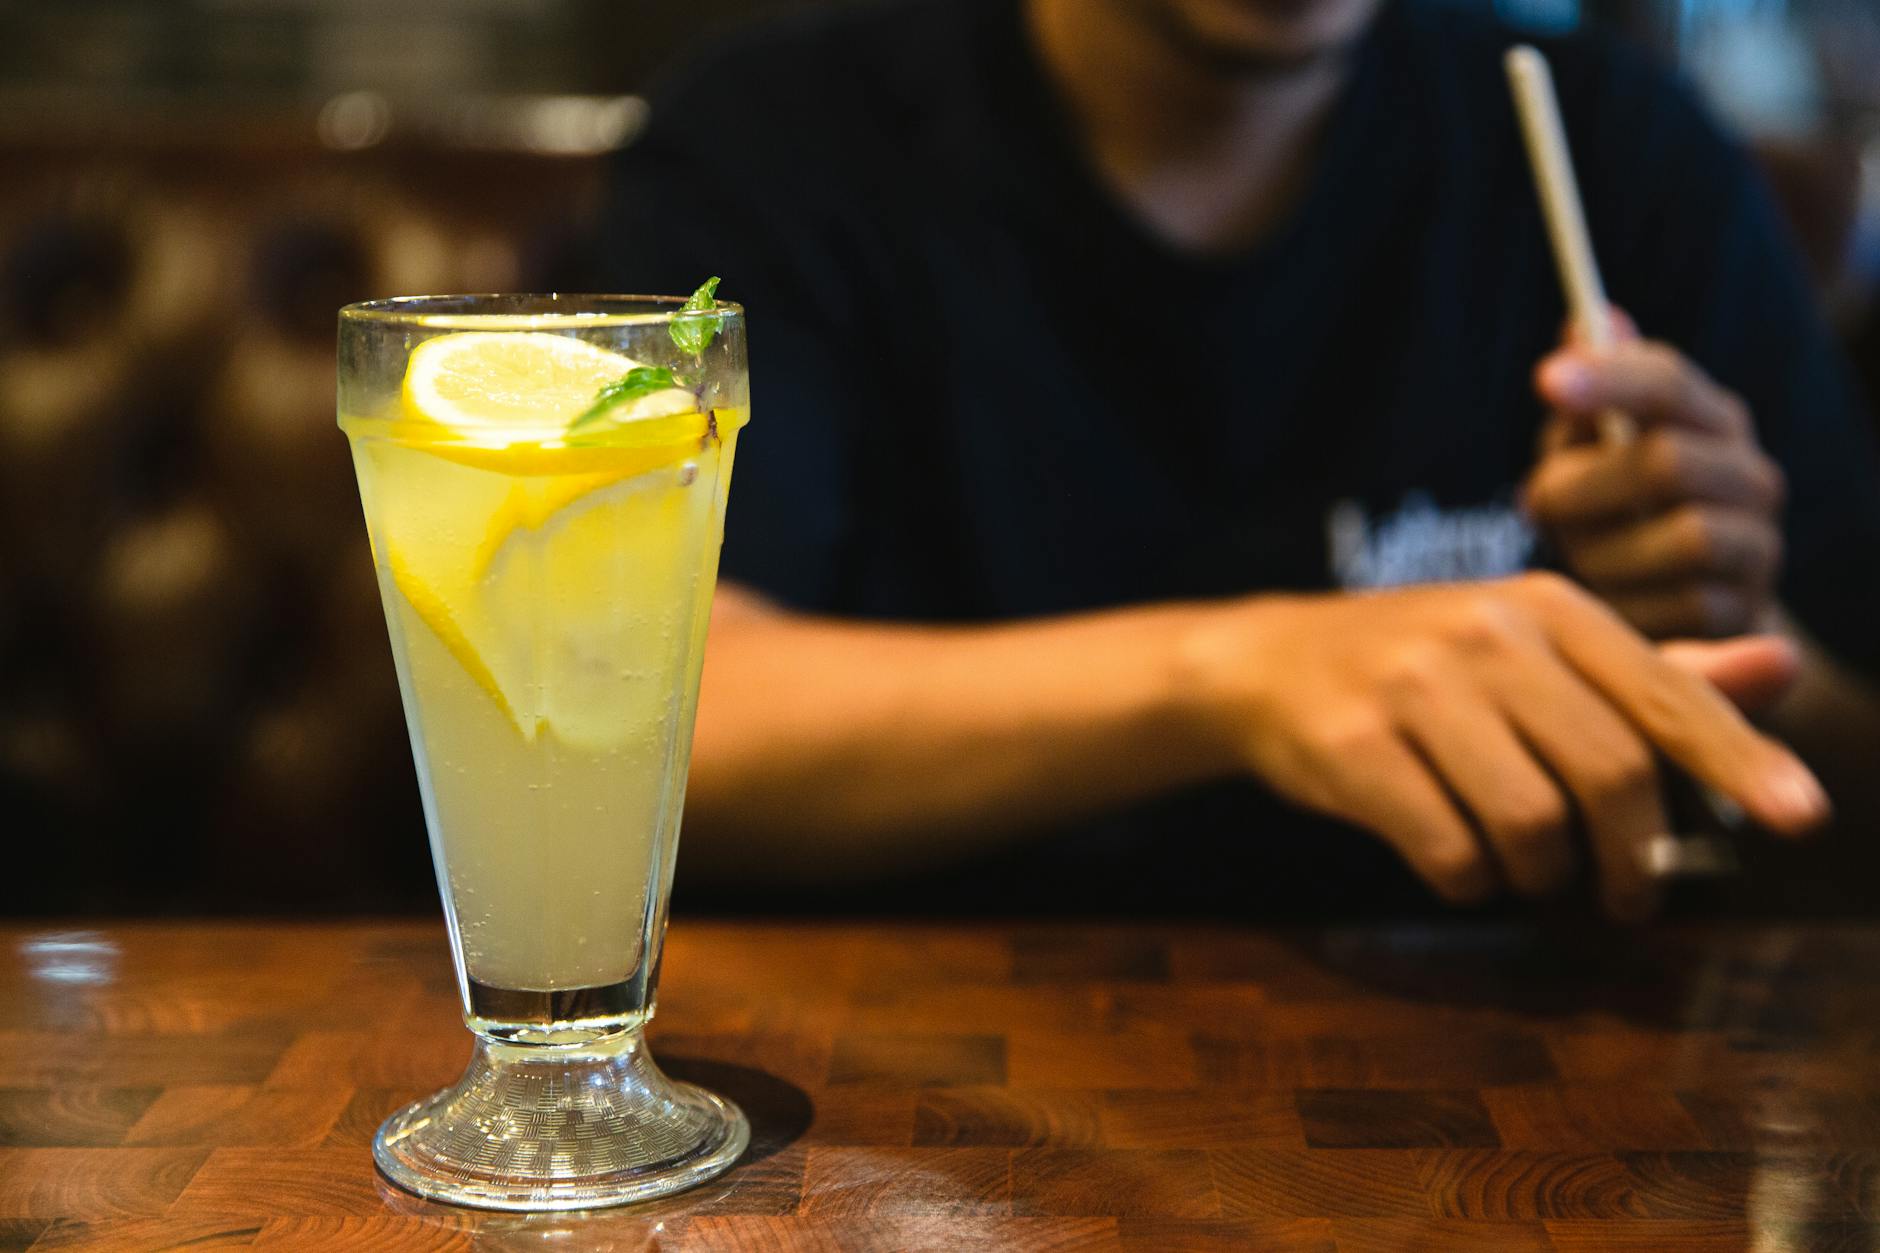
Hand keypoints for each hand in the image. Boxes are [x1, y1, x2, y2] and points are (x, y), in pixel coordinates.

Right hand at [1179, 573, 1826, 918]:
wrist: (1267, 663)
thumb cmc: (1422, 663)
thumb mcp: (1535, 648)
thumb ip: (1655, 670)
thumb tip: (1782, 667)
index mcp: (1547, 608)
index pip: (1665, 694)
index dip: (1739, 759)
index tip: (1800, 817)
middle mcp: (1485, 636)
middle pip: (1609, 773)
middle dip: (1632, 857)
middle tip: (1627, 896)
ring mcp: (1413, 689)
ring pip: (1531, 824)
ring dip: (1542, 875)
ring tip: (1524, 869)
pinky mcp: (1353, 749)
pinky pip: (1449, 852)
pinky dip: (1469, 882)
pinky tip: (1456, 864)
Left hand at [1523, 317, 1785, 637]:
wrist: (1675, 607)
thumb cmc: (1612, 511)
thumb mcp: (1588, 453)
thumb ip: (1584, 401)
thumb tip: (1586, 320)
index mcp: (1709, 418)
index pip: (1667, 380)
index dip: (1608, 377)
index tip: (1543, 380)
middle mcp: (1748, 474)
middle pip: (1669, 461)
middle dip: (1585, 486)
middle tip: (1535, 501)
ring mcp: (1757, 544)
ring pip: (1684, 538)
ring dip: (1604, 550)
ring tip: (1576, 554)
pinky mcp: (1746, 610)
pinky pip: (1683, 605)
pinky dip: (1626, 601)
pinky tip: (1604, 597)